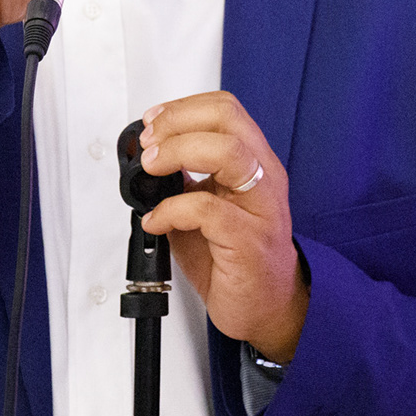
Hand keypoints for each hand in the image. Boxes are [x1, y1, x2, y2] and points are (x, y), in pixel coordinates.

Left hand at [137, 92, 308, 361]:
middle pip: (227, 120)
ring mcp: (261, 208)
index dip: (182, 108)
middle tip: (149, 144)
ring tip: (152, 168)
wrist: (271, 307)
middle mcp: (264, 178)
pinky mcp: (249, 241)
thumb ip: (184, 181)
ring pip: (227, 152)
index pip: (225, 109)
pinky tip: (157, 220)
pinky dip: (171, 210)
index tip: (152, 122)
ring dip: (178, 152)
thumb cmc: (239, 258)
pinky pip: (207, 210)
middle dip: (177, 123)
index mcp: (256, 162)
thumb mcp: (210, 207)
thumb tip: (144, 160)